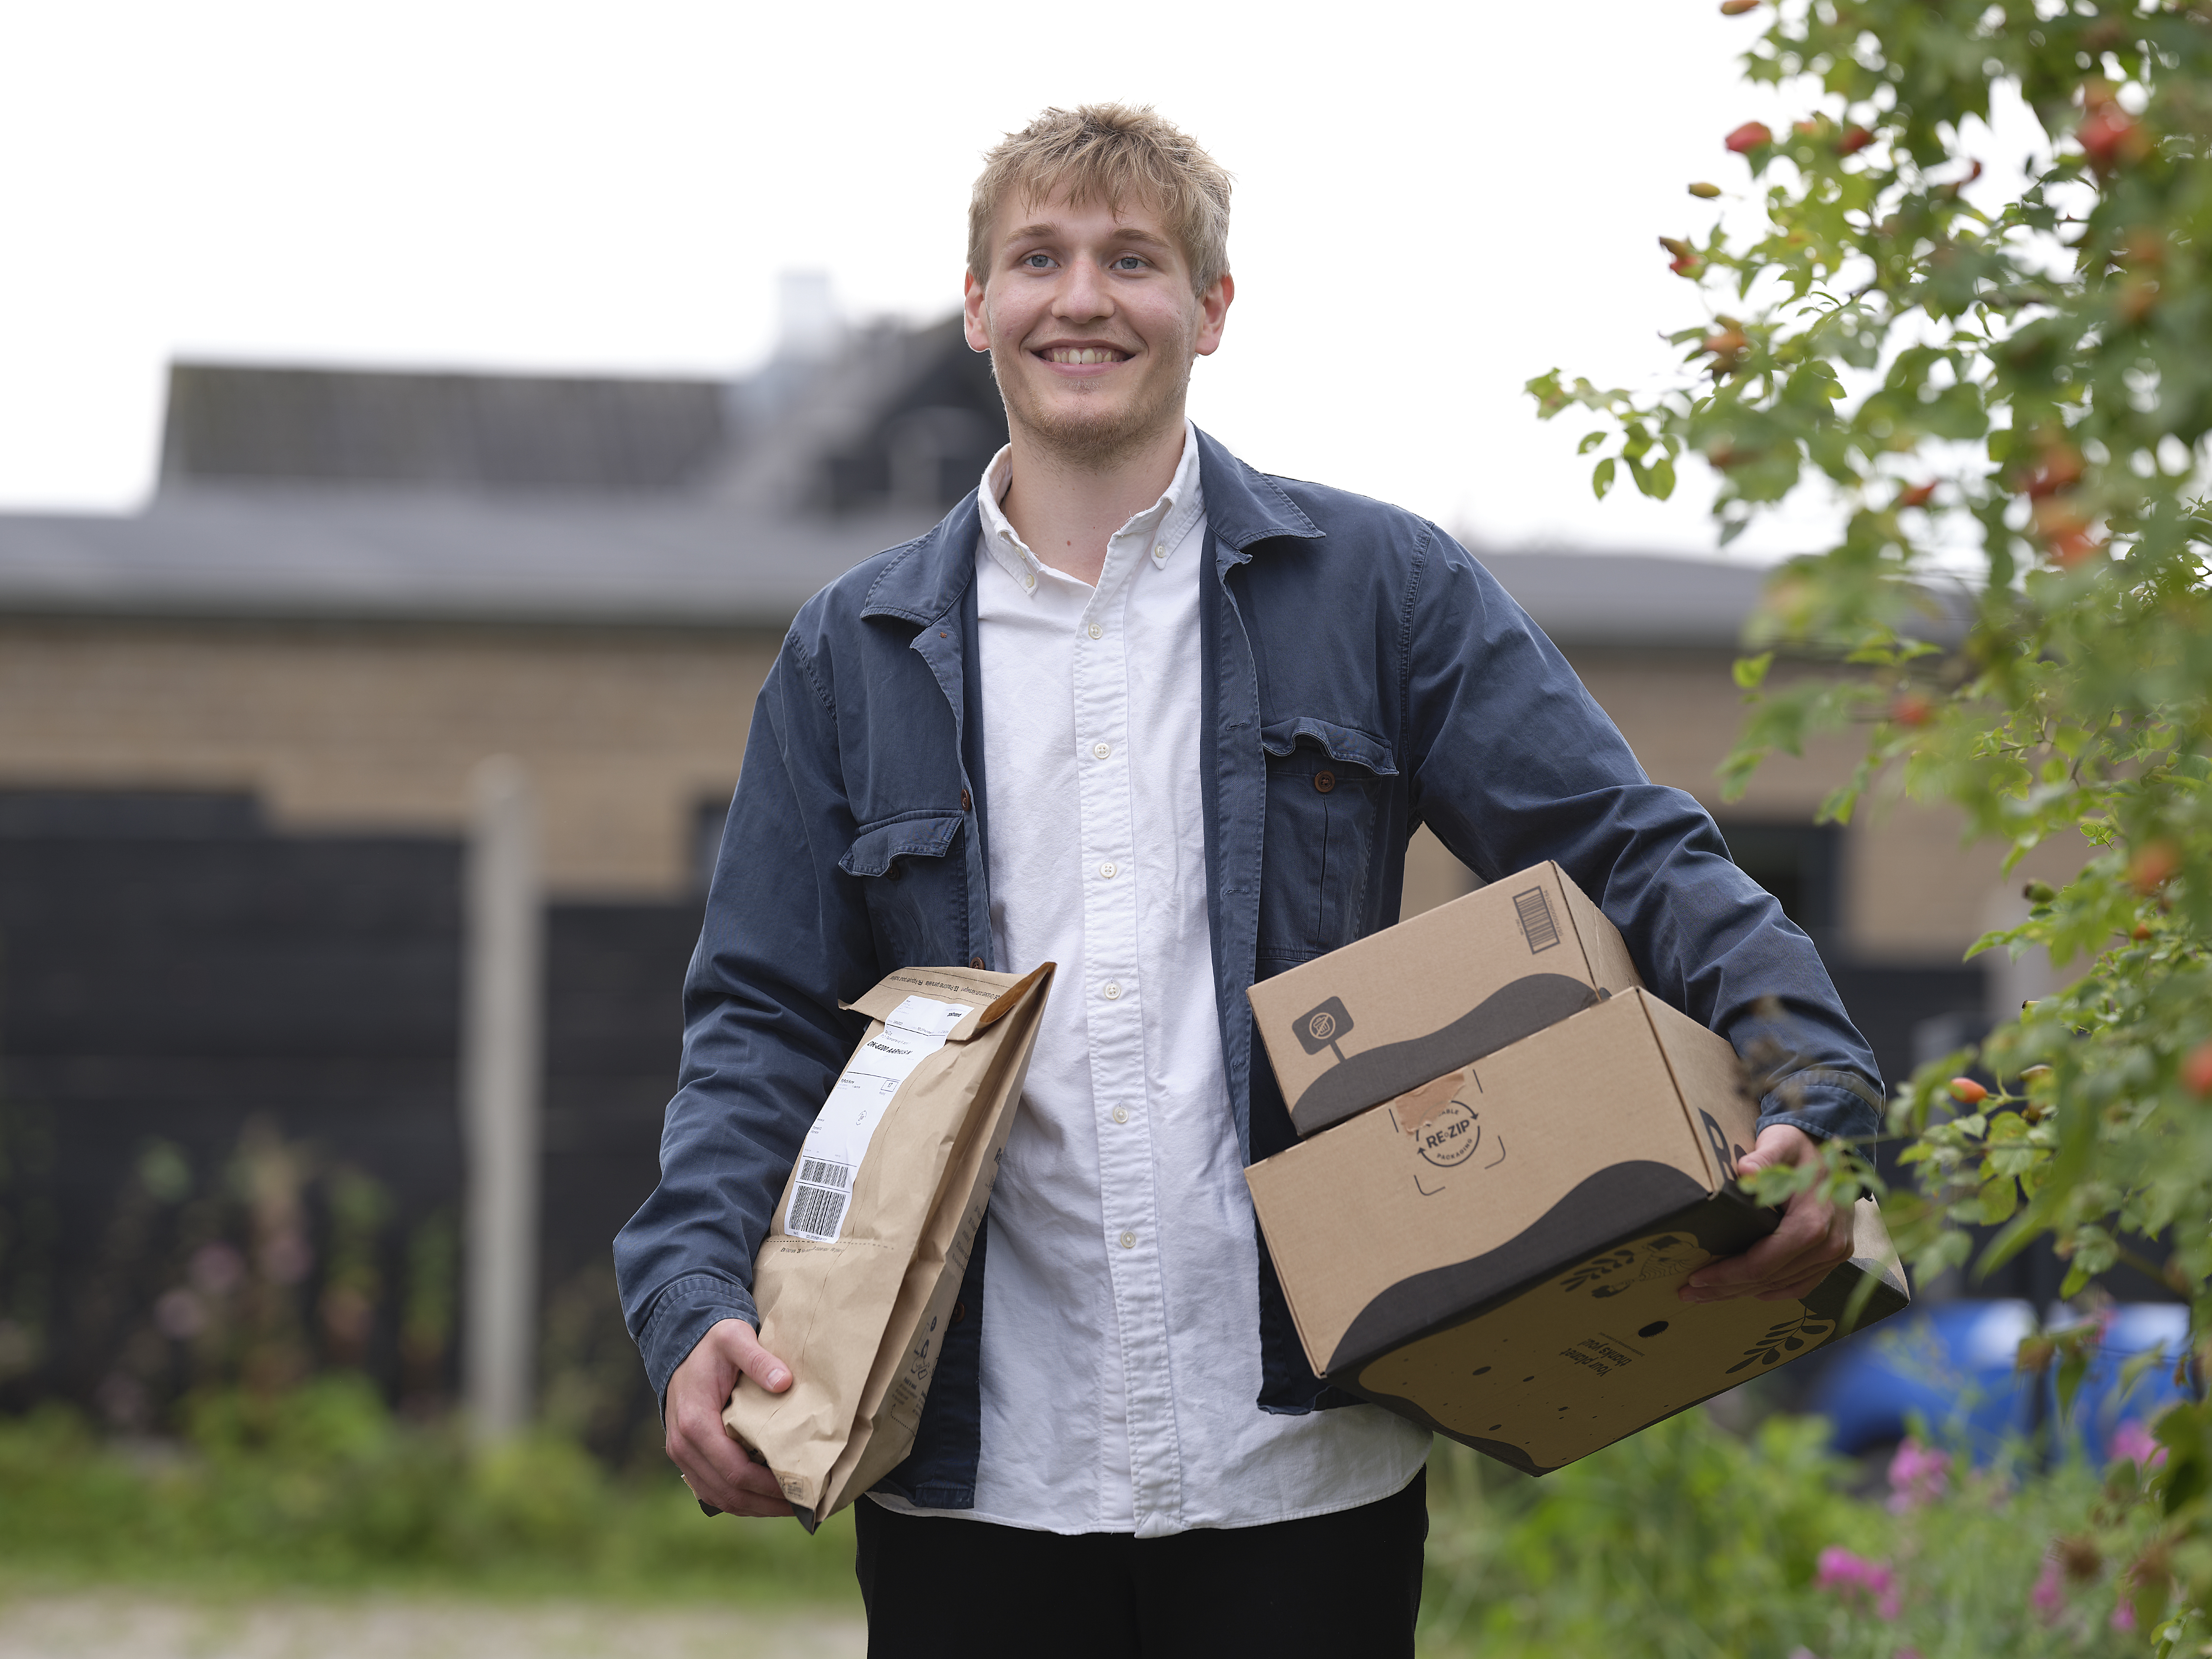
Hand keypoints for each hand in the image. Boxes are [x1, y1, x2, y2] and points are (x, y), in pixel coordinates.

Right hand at [664, 1317, 794, 1516]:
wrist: (682, 1344)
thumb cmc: (713, 1343)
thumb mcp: (735, 1339)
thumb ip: (758, 1359)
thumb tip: (784, 1382)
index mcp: (696, 1423)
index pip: (736, 1471)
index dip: (768, 1487)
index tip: (800, 1489)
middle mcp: (683, 1445)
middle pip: (728, 1493)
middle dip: (766, 1505)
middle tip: (804, 1507)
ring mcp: (681, 1454)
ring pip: (718, 1497)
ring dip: (754, 1507)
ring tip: (790, 1506)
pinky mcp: (685, 1456)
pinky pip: (710, 1489)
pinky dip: (737, 1499)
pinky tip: (764, 1497)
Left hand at [1678, 1125, 1855, 1302]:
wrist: (1830, 1147)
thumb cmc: (1798, 1147)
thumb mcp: (1779, 1144)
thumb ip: (1763, 1159)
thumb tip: (1745, 1170)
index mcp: (1813, 1224)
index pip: (1763, 1263)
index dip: (1727, 1276)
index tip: (1695, 1279)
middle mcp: (1829, 1245)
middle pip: (1770, 1280)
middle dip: (1726, 1289)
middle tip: (1689, 1293)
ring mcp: (1835, 1252)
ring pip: (1783, 1286)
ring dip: (1745, 1292)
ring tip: (1709, 1293)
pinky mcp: (1834, 1254)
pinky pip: (1801, 1283)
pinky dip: (1773, 1290)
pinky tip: (1747, 1290)